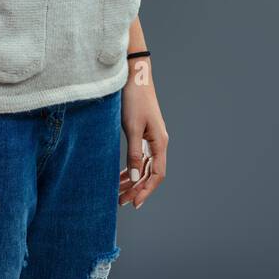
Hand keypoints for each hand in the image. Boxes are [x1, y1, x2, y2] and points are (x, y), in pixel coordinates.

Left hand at [119, 62, 168, 208]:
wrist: (134, 75)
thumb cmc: (134, 99)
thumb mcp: (132, 127)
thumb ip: (134, 154)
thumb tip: (135, 179)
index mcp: (160, 142)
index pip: (156, 174)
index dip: (146, 190)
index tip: (134, 203)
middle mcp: (158, 142)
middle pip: (150, 173)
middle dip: (137, 189)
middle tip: (121, 202)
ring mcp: (151, 138)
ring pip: (144, 166)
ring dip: (133, 180)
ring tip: (118, 193)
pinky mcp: (142, 132)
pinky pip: (139, 157)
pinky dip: (130, 168)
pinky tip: (120, 175)